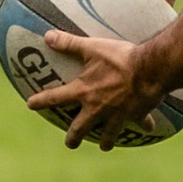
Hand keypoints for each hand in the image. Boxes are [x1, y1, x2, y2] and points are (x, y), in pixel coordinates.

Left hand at [23, 30, 163, 149]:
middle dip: (73, 138)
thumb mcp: (93, 47)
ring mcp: (117, 115)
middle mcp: (97, 108)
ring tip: (105, 146)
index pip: (55, 98)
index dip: (41, 101)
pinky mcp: (137, 115)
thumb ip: (69, 43)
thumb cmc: (120, 58)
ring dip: (106, 141)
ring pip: (109, 135)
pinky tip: (148, 128)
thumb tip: (47, 36)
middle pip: (80, 129)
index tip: (31, 105)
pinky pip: (141, 124)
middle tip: (71, 143)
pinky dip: (144, 126)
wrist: (151, 69)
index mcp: (84, 92)